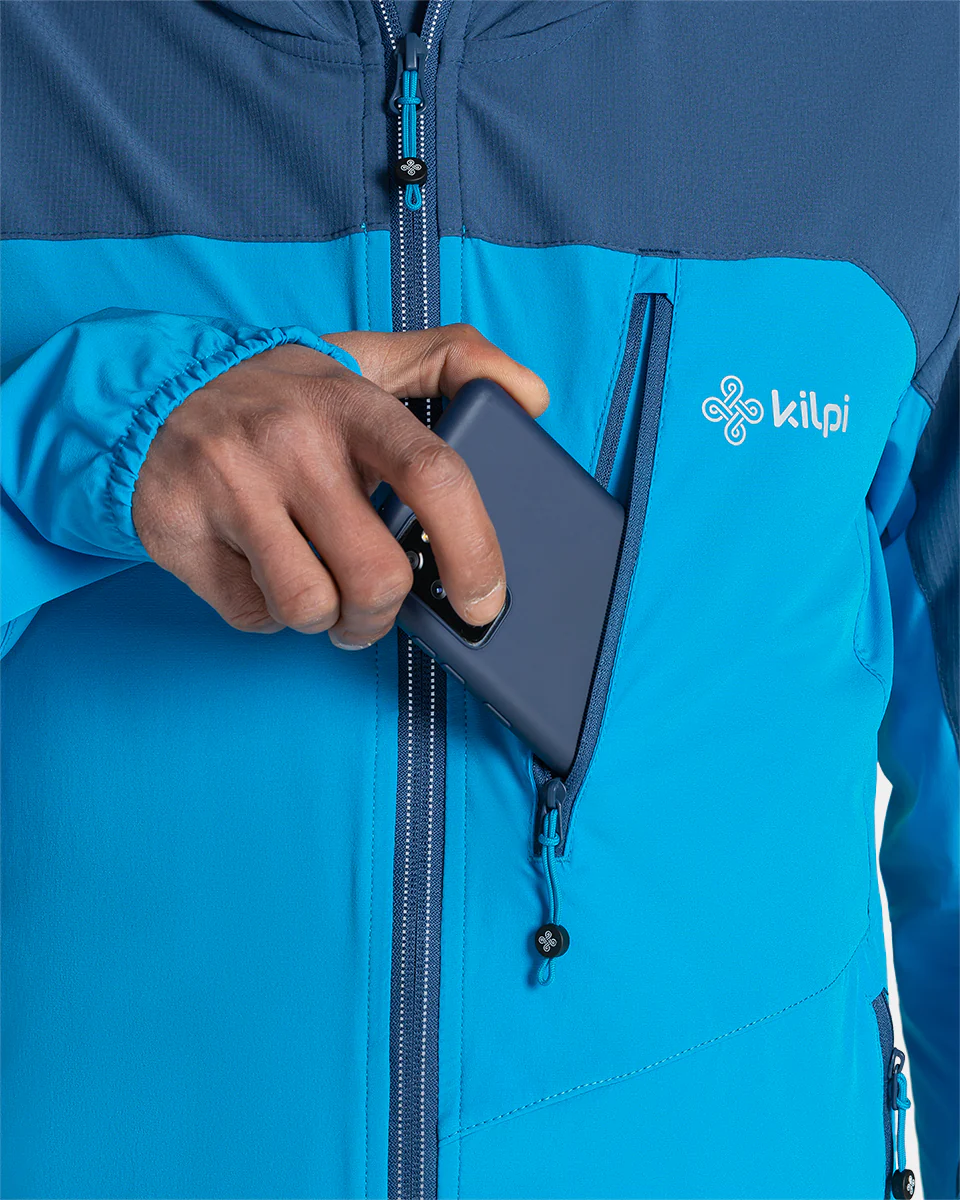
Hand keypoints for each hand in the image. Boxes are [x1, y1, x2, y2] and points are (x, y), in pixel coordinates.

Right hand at [132, 325, 548, 648]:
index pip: (434, 474)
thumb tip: (532, 395)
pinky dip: (266, 613)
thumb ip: (451, 362)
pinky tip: (259, 569)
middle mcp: (289, 439)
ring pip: (311, 607)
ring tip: (315, 584)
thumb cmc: (280, 395)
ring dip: (324, 618)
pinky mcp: (176, 527)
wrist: (150, 394)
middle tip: (374, 603)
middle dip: (384, 613)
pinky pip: (250, 615)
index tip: (485, 601)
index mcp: (349, 400)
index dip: (475, 550)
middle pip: (376, 575)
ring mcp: (228, 484)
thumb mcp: (361, 361)